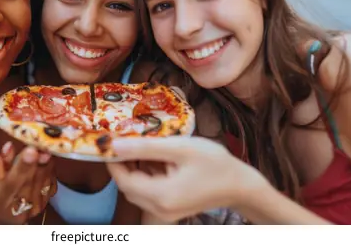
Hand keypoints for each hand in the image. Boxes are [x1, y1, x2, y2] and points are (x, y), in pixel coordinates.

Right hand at [0, 142, 56, 223]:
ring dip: (46, 162)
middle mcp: (18, 207)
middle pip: (31, 180)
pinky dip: (50, 170)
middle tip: (43, 142)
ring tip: (45, 146)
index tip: (31, 150)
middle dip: (39, 160)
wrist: (0, 222)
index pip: (11, 182)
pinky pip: (50, 184)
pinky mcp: (43, 206)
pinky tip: (46, 161)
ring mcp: (33, 208)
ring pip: (43, 180)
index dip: (22, 166)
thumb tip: (7, 147)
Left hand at [106, 136, 265, 223]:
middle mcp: (159, 208)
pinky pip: (149, 192)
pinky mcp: (170, 208)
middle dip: (123, 163)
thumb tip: (115, 144)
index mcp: (161, 195)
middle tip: (125, 139)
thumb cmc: (215, 164)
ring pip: (137, 189)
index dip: (112, 160)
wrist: (241, 186)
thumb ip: (145, 147)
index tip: (109, 140)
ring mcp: (165, 211)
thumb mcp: (180, 148)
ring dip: (135, 168)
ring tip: (142, 145)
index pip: (122, 179)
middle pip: (127, 186)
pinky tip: (157, 158)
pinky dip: (147, 175)